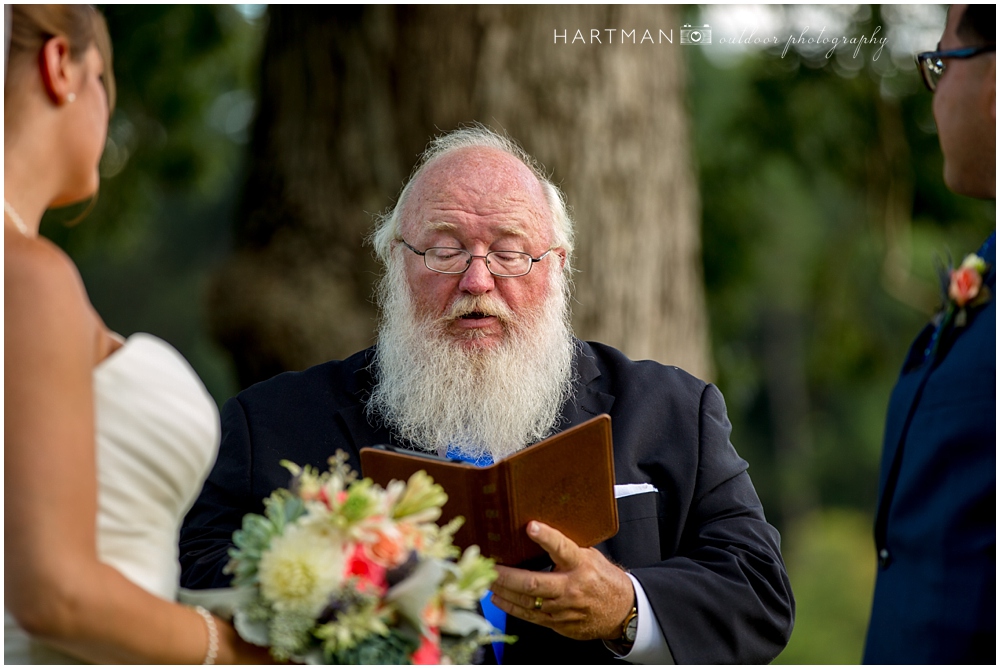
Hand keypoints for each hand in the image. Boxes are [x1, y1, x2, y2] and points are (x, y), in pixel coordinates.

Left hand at [490, 521, 634, 640]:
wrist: (622, 610)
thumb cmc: (604, 579)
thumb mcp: (591, 556)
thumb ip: (567, 548)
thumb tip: (540, 531)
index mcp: (582, 565)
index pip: (562, 548)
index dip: (546, 537)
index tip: (531, 526)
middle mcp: (572, 587)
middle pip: (534, 582)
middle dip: (508, 575)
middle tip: (491, 566)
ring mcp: (564, 608)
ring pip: (527, 601)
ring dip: (504, 591)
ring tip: (487, 581)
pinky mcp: (558, 623)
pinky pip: (530, 616)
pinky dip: (511, 607)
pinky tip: (498, 599)